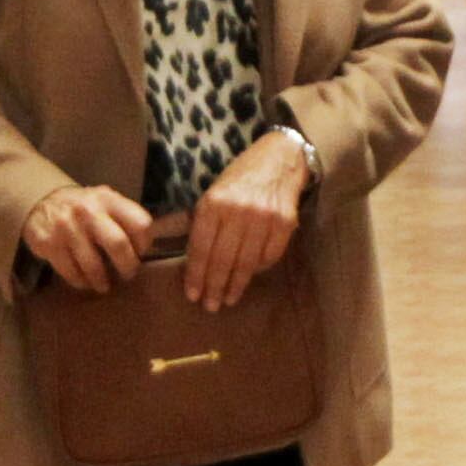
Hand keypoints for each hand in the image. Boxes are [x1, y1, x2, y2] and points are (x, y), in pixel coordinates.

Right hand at [22, 184, 156, 294]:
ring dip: (102, 281)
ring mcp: (66, 227)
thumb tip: (147, 248)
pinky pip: (71, 273)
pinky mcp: (49, 244)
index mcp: (108, 199)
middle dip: (127, 266)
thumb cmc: (83, 208)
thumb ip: (124, 218)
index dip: (144, 243)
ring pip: (93, 265)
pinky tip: (84, 281)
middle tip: (127, 275)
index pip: (140, 223)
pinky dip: (81, 282)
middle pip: (118, 244)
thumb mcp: (104, 202)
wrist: (40, 202)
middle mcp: (88, 210)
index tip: (140, 252)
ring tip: (104, 285)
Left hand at [183, 132, 313, 311]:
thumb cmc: (239, 179)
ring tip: (229, 299)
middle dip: (214, 287)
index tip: (192, 295)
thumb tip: (181, 255)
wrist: (278, 159)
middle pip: (223, 259)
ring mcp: (263, 217)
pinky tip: (251, 276)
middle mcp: (237, 210)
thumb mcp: (212, 193)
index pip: (201, 248)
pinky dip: (259, 270)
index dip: (196, 275)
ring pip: (246, 262)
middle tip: (210, 306)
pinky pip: (270, 256)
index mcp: (213, 203)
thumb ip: (199, 222)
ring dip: (236, 285)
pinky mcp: (284, 222)